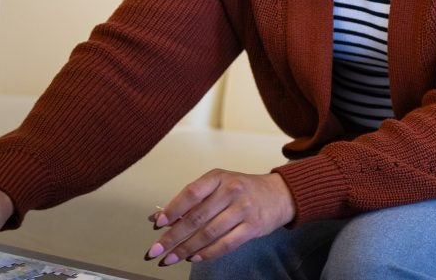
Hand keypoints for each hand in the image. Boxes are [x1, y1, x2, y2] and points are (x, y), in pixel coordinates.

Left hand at [145, 170, 295, 266]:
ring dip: (186, 249)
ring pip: (209, 233)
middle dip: (173, 236)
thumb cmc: (244, 189)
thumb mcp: (219, 184)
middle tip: (156, 250)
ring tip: (171, 258)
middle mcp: (231, 190)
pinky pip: (226, 243)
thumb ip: (193, 199)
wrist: (279, 194)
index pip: (191, 193)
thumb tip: (162, 217)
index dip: (173, 209)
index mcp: (219, 177)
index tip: (158, 224)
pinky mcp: (252, 227)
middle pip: (197, 217)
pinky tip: (194, 257)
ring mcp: (243, 209)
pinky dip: (207, 253)